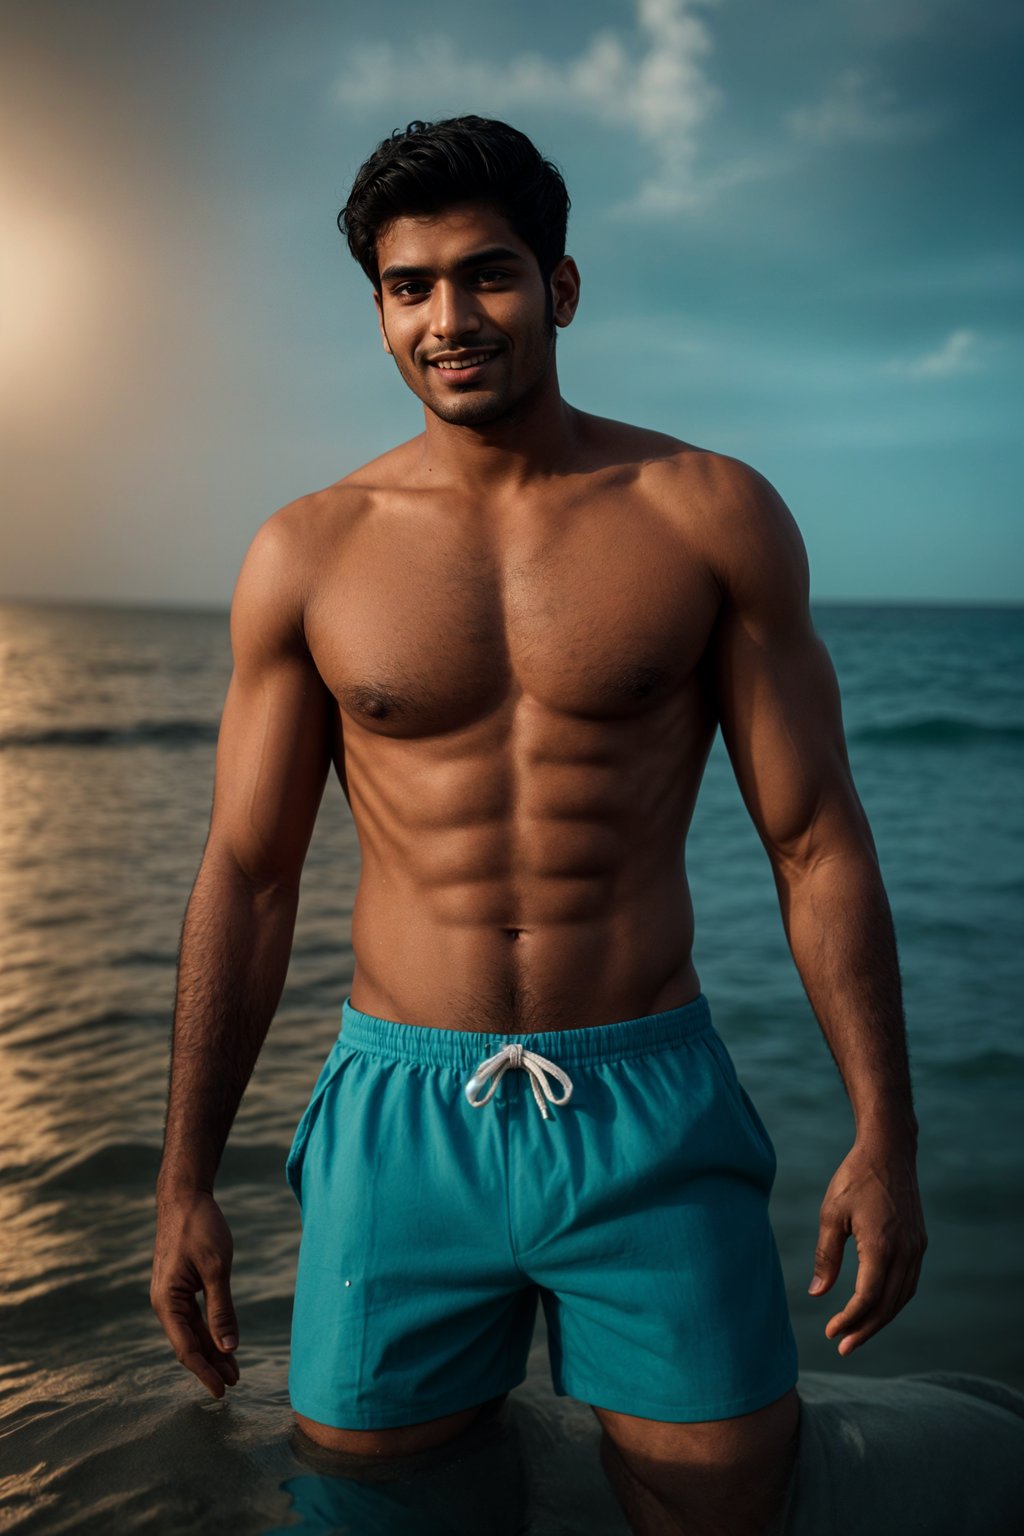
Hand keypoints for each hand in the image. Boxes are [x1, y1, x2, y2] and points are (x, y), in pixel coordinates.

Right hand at [150, 1187, 240, 1398]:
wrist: (185, 1196)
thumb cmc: (200, 1227)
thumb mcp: (216, 1268)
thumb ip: (221, 1310)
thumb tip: (228, 1348)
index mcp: (167, 1302)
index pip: (186, 1348)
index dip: (205, 1372)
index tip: (223, 1391)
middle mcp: (165, 1302)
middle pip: (188, 1344)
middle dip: (211, 1365)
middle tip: (236, 1384)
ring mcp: (171, 1294)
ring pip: (192, 1331)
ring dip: (212, 1349)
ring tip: (234, 1369)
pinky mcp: (180, 1285)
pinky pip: (194, 1316)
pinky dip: (209, 1329)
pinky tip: (224, 1340)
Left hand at [808, 1131, 926, 1356]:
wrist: (889, 1151)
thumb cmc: (855, 1178)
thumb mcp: (831, 1214)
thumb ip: (827, 1256)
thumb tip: (817, 1293)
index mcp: (882, 1246)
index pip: (868, 1298)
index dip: (849, 1320)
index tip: (830, 1332)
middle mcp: (906, 1252)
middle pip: (888, 1305)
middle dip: (865, 1329)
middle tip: (843, 1346)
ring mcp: (917, 1248)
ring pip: (902, 1297)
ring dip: (881, 1318)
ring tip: (858, 1333)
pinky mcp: (919, 1242)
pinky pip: (909, 1282)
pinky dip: (893, 1300)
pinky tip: (877, 1306)